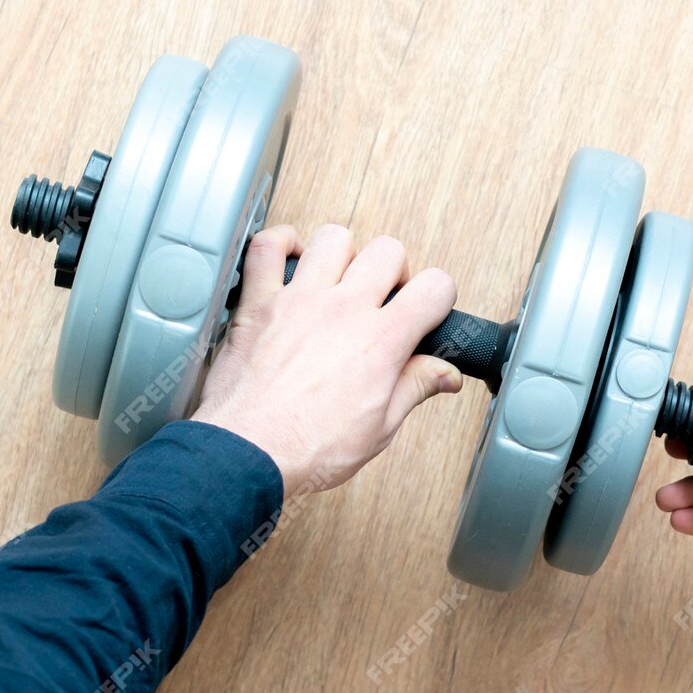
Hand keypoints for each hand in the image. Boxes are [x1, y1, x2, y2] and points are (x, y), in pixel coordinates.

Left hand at [194, 224, 460, 497]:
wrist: (247, 454)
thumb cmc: (308, 448)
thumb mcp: (380, 428)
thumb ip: (415, 388)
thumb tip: (445, 375)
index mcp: (382, 341)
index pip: (435, 287)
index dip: (438, 296)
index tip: (427, 309)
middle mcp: (343, 310)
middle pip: (388, 252)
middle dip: (394, 271)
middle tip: (383, 299)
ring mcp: (299, 300)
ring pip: (334, 238)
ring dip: (343, 255)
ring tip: (338, 281)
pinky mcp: (259, 302)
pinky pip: (267, 247)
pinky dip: (280, 243)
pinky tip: (291, 258)